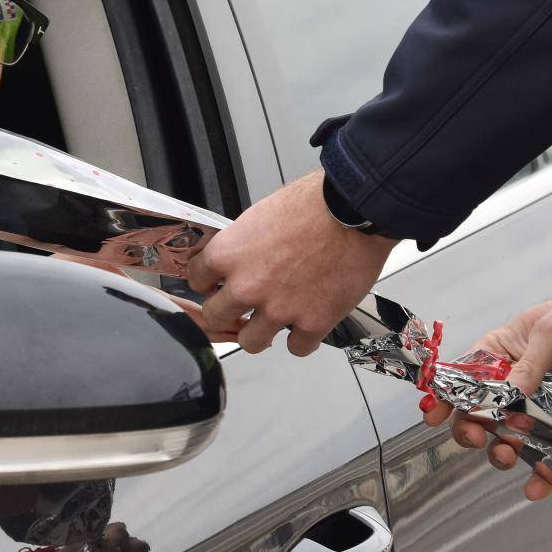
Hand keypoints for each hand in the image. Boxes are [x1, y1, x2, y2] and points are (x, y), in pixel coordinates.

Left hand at [185, 171, 397, 355]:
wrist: (354, 212)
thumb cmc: (314, 203)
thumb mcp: (263, 214)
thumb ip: (246, 243)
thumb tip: (244, 255)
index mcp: (229, 254)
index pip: (197, 279)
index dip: (208, 282)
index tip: (216, 284)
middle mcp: (248, 286)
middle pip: (215, 317)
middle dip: (228, 311)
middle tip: (242, 307)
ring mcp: (279, 309)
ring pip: (250, 343)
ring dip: (261, 333)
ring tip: (274, 321)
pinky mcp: (312, 323)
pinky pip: (297, 348)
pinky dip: (303, 340)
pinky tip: (308, 326)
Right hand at [422, 277, 551, 500]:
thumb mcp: (551, 332)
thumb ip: (529, 366)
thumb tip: (508, 395)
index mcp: (501, 354)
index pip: (465, 378)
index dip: (447, 397)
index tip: (435, 416)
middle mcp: (516, 384)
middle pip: (481, 416)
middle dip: (472, 431)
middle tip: (477, 438)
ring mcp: (540, 408)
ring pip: (510, 440)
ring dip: (503, 453)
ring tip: (508, 455)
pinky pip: (550, 456)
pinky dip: (542, 475)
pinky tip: (538, 486)